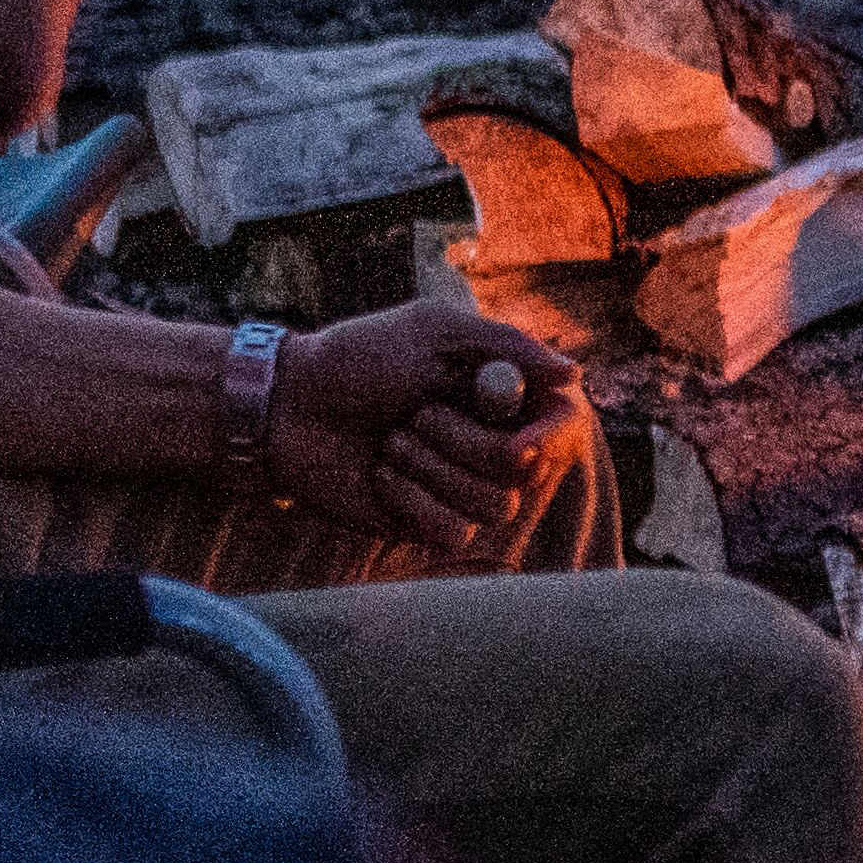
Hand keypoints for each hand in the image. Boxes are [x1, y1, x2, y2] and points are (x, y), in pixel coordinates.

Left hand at [264, 299, 582, 555]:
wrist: (289, 405)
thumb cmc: (358, 357)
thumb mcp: (433, 330)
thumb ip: (507, 345)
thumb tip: (573, 373)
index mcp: (500, 392)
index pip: (563, 424)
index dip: (550, 437)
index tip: (519, 443)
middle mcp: (490, 441)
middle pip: (526, 470)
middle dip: (465, 442)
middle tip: (416, 413)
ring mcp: (461, 485)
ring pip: (494, 504)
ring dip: (431, 467)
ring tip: (390, 441)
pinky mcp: (428, 521)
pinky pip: (453, 532)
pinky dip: (411, 499)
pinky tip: (380, 475)